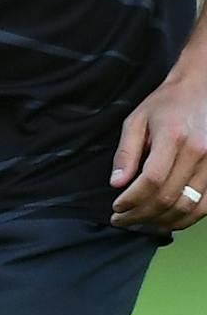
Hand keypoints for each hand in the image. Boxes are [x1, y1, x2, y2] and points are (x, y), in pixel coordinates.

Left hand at [110, 63, 206, 231]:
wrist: (201, 90)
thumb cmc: (165, 104)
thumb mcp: (137, 120)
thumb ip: (126, 153)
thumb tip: (116, 184)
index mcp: (174, 138)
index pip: (152, 181)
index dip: (132, 200)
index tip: (116, 208)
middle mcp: (198, 153)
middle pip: (170, 197)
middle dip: (142, 215)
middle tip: (123, 220)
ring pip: (190, 207)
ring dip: (164, 222)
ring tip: (143, 223)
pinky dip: (188, 218)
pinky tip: (169, 220)